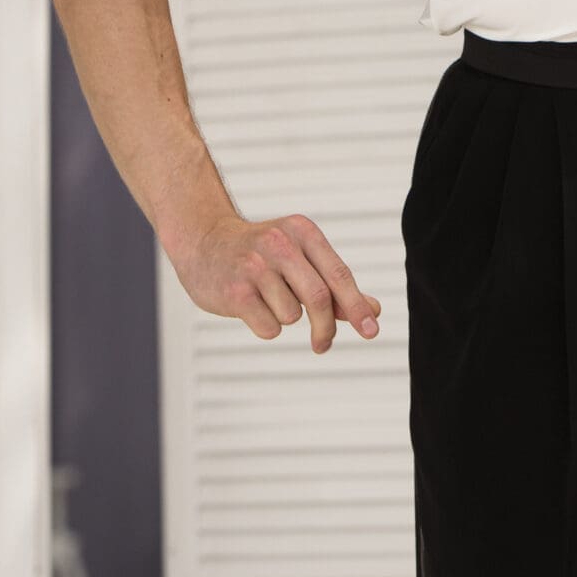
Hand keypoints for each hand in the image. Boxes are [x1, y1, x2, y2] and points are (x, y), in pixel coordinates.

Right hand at [170, 211, 382, 350]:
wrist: (203, 242)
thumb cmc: (260, 253)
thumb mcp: (300, 257)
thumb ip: (335, 285)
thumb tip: (373, 312)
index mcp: (302, 232)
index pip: (339, 274)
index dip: (357, 307)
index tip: (371, 331)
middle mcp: (279, 243)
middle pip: (320, 298)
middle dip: (326, 328)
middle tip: (323, 344)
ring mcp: (254, 266)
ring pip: (292, 315)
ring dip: (285, 318)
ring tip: (267, 299)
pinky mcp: (235, 291)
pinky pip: (269, 328)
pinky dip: (265, 326)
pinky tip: (251, 307)